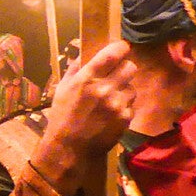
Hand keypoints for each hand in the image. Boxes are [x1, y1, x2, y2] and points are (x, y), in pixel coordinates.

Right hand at [33, 41, 135, 194]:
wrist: (69, 148)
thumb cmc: (62, 117)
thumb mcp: (62, 89)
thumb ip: (75, 69)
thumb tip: (83, 52)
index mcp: (86, 78)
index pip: (112, 53)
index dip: (120, 48)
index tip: (121, 48)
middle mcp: (104, 88)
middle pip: (130, 67)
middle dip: (125, 69)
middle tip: (118, 75)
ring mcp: (117, 104)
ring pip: (132, 87)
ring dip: (125, 90)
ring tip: (113, 99)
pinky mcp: (125, 118)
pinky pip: (131, 105)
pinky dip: (125, 108)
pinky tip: (112, 114)